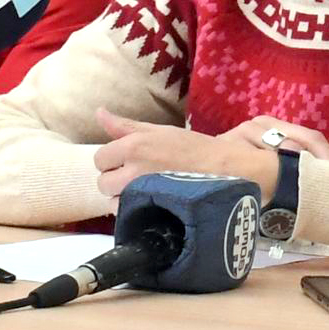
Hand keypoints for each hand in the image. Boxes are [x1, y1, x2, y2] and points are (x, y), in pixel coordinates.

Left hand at [88, 111, 328, 202]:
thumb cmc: (196, 149)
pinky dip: (139, 213)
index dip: (112, 163)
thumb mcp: (161, 131)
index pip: (100, 159)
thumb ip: (126, 125)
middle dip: (116, 183)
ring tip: (149, 193)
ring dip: (126, 200)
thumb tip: (99, 113)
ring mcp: (145, 192)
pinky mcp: (155, 211)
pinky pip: (131, 216)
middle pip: (103, 183)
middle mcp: (135, 168)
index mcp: (135, 145)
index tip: (129, 164)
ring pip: (114, 203)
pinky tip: (156, 205)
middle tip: (139, 180)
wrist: (229, 171)